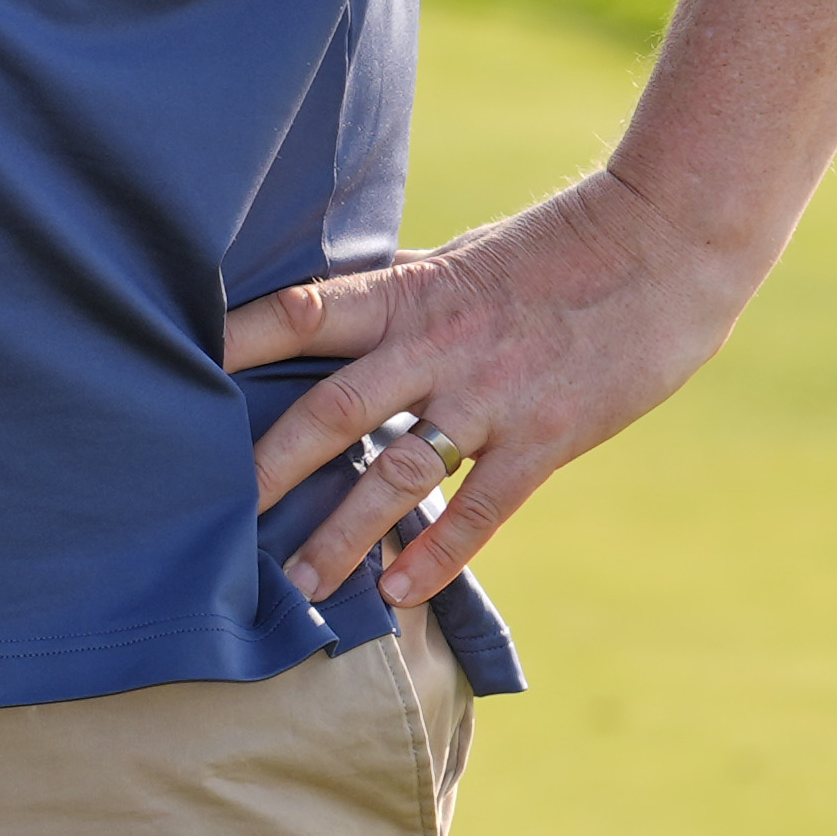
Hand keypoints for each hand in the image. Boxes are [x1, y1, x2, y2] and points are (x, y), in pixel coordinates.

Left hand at [228, 162, 767, 604]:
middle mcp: (435, 347)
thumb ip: (394, 298)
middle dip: (269, 467)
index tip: (169, 368)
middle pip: (330, 410)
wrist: (666, 244)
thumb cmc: (554, 248)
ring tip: (297, 585)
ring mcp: (490, 396)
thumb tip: (325, 310)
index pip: (297, 313)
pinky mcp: (546, 437)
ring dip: (344, 534)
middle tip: (211, 516)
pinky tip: (398, 591)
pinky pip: (482, 507)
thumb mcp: (456, 260)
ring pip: (397, 473)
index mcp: (406, 294)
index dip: (234, 340)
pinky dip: (437, 552)